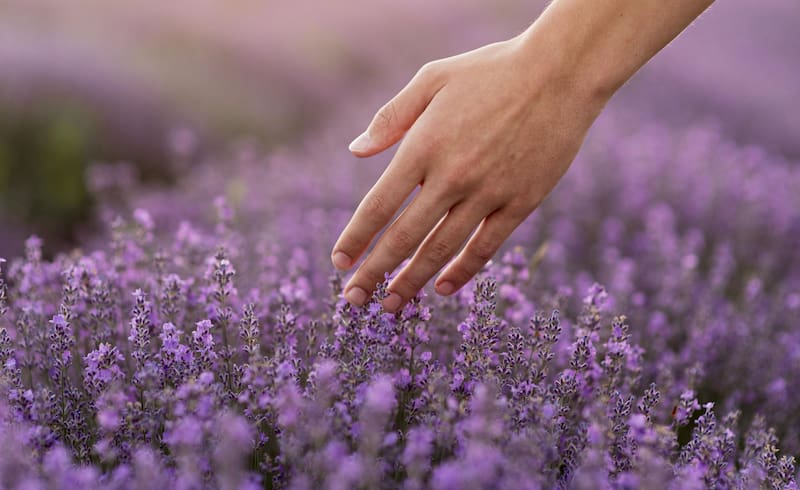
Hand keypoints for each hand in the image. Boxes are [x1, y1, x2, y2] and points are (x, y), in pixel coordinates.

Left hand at [331, 34, 607, 312]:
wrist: (561, 72)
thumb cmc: (492, 70)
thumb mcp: (433, 78)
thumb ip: (392, 117)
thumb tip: (356, 150)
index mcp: (424, 145)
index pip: (378, 205)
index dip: (356, 238)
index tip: (339, 262)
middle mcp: (452, 176)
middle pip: (403, 237)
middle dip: (374, 272)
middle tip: (354, 299)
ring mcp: (488, 193)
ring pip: (441, 250)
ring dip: (412, 281)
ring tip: (392, 305)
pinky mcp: (521, 202)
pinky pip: (486, 247)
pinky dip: (462, 271)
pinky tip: (442, 289)